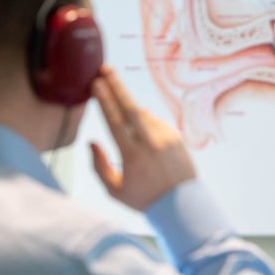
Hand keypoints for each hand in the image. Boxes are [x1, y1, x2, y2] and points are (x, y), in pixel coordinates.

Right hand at [90, 66, 196, 210]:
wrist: (182, 205)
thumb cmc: (144, 200)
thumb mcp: (115, 191)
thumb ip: (99, 166)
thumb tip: (92, 142)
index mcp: (132, 155)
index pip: (114, 120)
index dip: (104, 99)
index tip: (96, 83)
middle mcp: (150, 143)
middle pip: (130, 107)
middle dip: (116, 85)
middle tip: (105, 69)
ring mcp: (166, 138)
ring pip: (143, 114)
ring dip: (130, 108)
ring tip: (120, 107)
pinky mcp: (177, 138)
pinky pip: (156, 123)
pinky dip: (146, 122)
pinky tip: (141, 131)